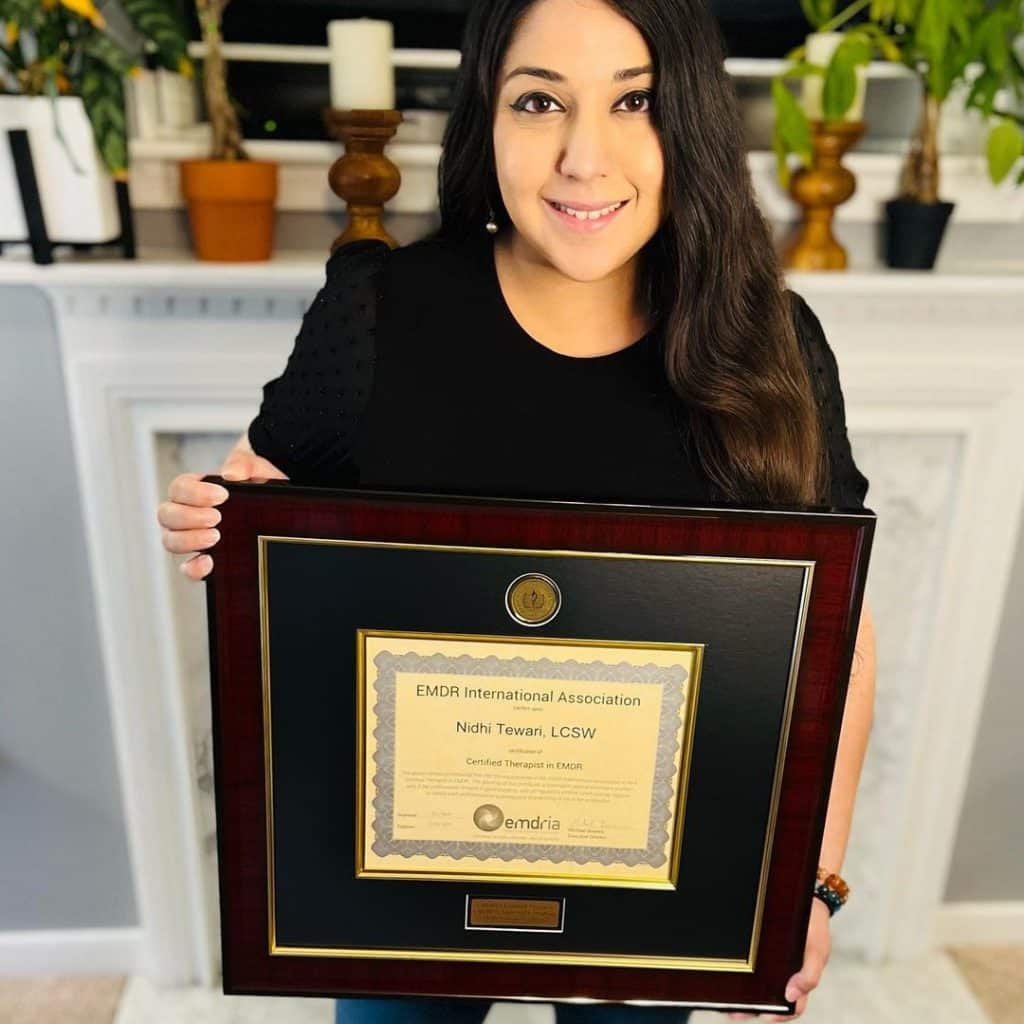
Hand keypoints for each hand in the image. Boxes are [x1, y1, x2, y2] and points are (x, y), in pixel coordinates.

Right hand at [157, 448, 287, 580]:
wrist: (279, 511)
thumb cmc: (259, 486)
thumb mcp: (256, 469)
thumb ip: (244, 463)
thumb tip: (231, 474)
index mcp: (194, 490)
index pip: (178, 488)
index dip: (194, 492)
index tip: (221, 495)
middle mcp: (186, 515)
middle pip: (166, 515)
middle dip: (189, 516)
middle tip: (216, 517)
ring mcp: (192, 539)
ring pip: (170, 541)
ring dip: (189, 540)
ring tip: (215, 537)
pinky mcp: (204, 561)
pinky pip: (188, 569)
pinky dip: (194, 568)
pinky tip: (209, 562)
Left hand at [726, 897, 830, 1020]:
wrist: (807, 896)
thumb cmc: (815, 925)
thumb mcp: (817, 949)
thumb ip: (810, 974)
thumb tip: (790, 995)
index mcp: (801, 979)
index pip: (792, 1007)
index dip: (778, 1015)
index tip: (763, 1015)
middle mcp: (785, 974)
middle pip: (768, 998)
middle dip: (750, 1007)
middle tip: (731, 1011)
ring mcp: (773, 962)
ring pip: (757, 983)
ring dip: (742, 992)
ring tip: (722, 995)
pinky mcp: (762, 948)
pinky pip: (750, 962)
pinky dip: (739, 969)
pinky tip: (725, 968)